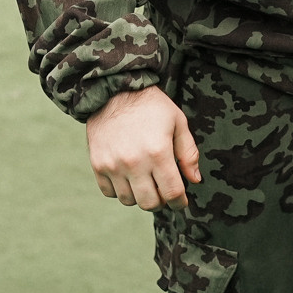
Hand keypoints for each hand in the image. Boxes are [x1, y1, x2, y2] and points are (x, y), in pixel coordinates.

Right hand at [86, 86, 201, 210]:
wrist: (115, 89)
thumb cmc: (152, 105)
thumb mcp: (178, 122)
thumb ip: (188, 153)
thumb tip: (194, 180)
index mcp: (158, 152)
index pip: (172, 193)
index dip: (180, 202)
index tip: (181, 201)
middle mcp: (135, 162)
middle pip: (150, 203)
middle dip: (160, 201)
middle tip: (162, 190)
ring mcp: (113, 165)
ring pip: (129, 200)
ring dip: (139, 196)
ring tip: (144, 181)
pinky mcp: (97, 164)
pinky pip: (109, 192)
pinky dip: (120, 190)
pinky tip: (127, 176)